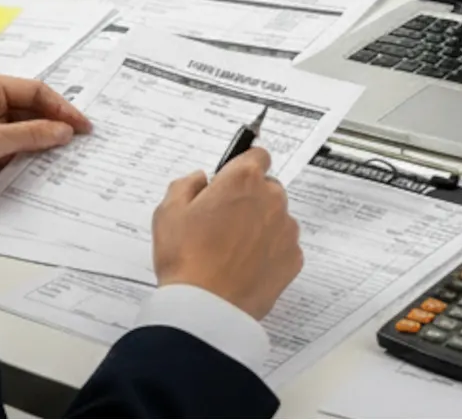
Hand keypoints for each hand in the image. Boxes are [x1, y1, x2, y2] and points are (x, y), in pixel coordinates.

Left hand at [0, 71, 91, 192]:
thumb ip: (30, 135)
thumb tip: (66, 132)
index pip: (34, 92)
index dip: (62, 109)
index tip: (83, 128)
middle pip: (30, 108)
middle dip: (53, 124)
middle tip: (80, 142)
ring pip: (22, 127)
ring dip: (40, 140)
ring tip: (66, 154)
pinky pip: (11, 143)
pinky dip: (26, 152)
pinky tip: (41, 163)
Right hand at [152, 147, 303, 319]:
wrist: (207, 307)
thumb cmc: (186, 258)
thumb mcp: (168, 212)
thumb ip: (186, 184)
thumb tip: (201, 179)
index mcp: (243, 180)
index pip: (257, 155)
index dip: (242, 167)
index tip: (232, 180)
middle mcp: (272, 198)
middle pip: (267, 188)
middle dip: (249, 199)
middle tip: (222, 223)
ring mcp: (287, 229)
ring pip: (276, 218)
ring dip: (260, 226)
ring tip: (231, 251)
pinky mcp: (294, 257)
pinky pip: (283, 246)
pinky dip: (269, 252)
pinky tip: (244, 267)